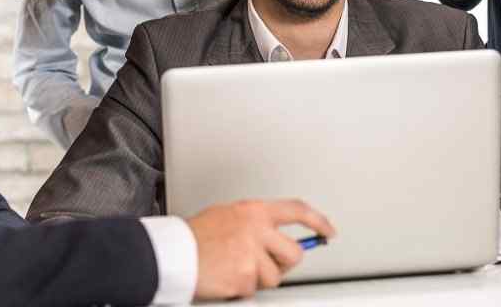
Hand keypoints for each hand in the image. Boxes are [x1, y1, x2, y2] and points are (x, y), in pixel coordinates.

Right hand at [189, 199, 334, 300]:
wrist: (172, 252)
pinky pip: (253, 290)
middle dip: (283, 263)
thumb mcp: (228, 216)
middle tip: (265, 264)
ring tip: (233, 268)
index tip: (328, 230)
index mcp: (254, 211)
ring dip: (258, 278)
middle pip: (294, 254)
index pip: (297, 210)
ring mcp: (252, 255)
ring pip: (274, 277)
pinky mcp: (245, 278)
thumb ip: (255, 223)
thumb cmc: (195, 235)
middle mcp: (257, 230)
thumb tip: (277, 237)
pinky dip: (240, 289)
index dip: (317, 221)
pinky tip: (224, 277)